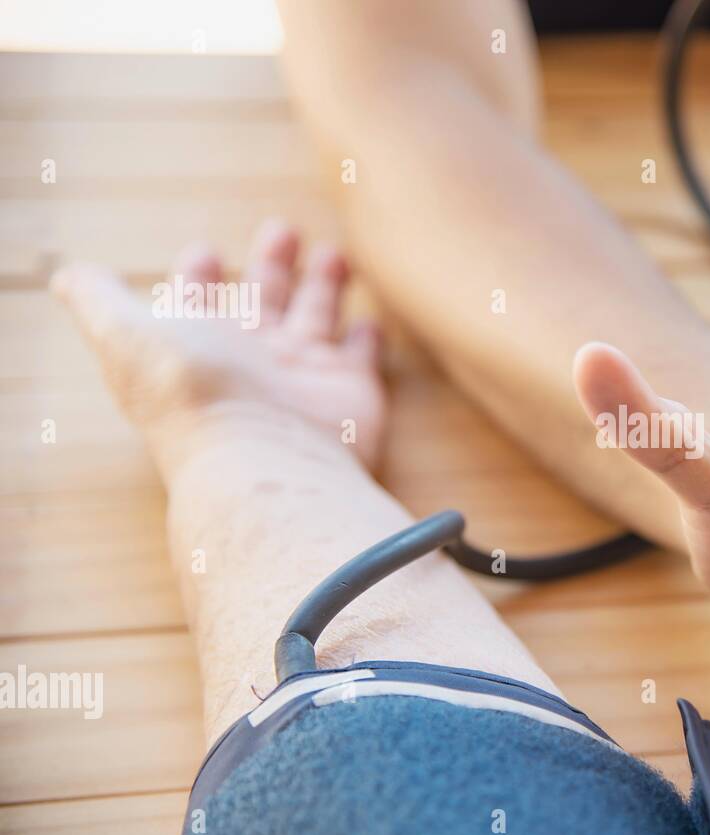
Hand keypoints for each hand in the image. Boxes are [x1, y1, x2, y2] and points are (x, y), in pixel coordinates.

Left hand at [52, 221, 385, 468]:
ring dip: (323, 285)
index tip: (204, 249)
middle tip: (281, 229)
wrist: (265, 456)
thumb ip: (99, 299)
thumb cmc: (193, 392)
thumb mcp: (125, 332)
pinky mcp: (349, 389)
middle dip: (270, 264)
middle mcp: (252, 358)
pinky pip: (360, 357)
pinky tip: (368, 320)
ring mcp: (303, 374)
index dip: (198, 275)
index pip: (198, 301)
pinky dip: (366, 338)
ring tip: (333, 253)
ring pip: (315, 316)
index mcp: (200, 344)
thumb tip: (68, 275)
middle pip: (262, 300)